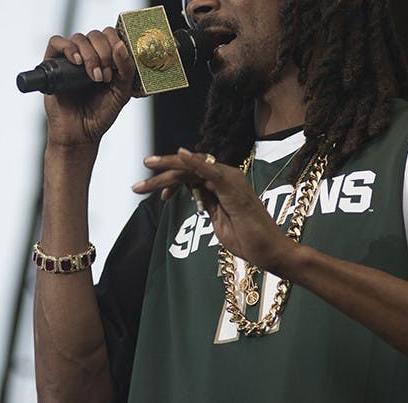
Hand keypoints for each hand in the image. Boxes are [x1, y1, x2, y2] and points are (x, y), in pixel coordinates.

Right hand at [43, 27, 136, 147]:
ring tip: (93, 77)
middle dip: (103, 53)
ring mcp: (70, 58)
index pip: (110, 34)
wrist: (81, 133)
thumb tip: (121, 45)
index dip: (115, 43)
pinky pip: (56, 42)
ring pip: (79, 38)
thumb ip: (126, 68)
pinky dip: (68, 48)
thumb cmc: (101, 113)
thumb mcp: (122, 91)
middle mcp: (87, 54)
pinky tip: (76, 62)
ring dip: (89, 55)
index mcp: (106, 57)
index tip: (117, 64)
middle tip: (105, 76)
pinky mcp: (53, 64)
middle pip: (95, 35)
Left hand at [134, 148, 294, 271]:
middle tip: (137, 184)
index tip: (156, 194)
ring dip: (167, 169)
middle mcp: (226, 176)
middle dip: (160, 174)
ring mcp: (231, 179)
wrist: (270, 252)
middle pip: (187, 169)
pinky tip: (180, 155)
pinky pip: (211, 171)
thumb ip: (207, 203)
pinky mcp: (233, 188)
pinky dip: (195, 162)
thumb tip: (194, 193)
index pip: (191, 175)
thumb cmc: (248, 239)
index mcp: (222, 183)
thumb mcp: (218, 220)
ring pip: (193, 168)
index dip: (171, 182)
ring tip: (147, 169)